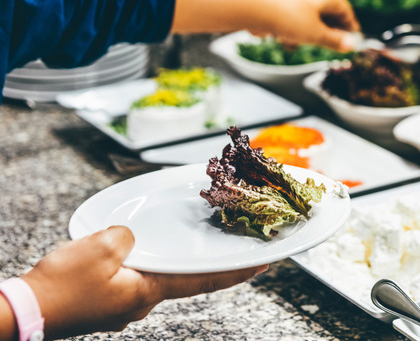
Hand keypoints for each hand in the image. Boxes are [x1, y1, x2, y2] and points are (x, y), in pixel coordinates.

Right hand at [21, 226, 265, 338]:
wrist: (22, 313)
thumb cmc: (61, 287)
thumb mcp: (101, 248)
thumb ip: (128, 237)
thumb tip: (132, 237)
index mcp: (148, 292)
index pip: (203, 279)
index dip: (235, 271)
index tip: (263, 264)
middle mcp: (141, 303)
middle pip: (182, 278)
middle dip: (203, 263)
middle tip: (226, 246)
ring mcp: (123, 305)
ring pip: (155, 277)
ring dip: (168, 262)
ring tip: (173, 242)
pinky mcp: (106, 302)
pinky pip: (132, 278)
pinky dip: (140, 264)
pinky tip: (130, 251)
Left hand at [257, 0, 360, 50]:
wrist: (257, 11)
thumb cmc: (290, 19)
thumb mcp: (316, 34)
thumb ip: (334, 41)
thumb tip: (351, 46)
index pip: (344, 9)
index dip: (350, 25)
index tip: (353, 38)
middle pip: (328, 14)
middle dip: (331, 31)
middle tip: (336, 45)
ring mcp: (296, 0)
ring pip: (311, 19)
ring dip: (312, 34)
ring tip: (310, 45)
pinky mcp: (282, 8)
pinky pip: (295, 21)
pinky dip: (296, 33)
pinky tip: (289, 44)